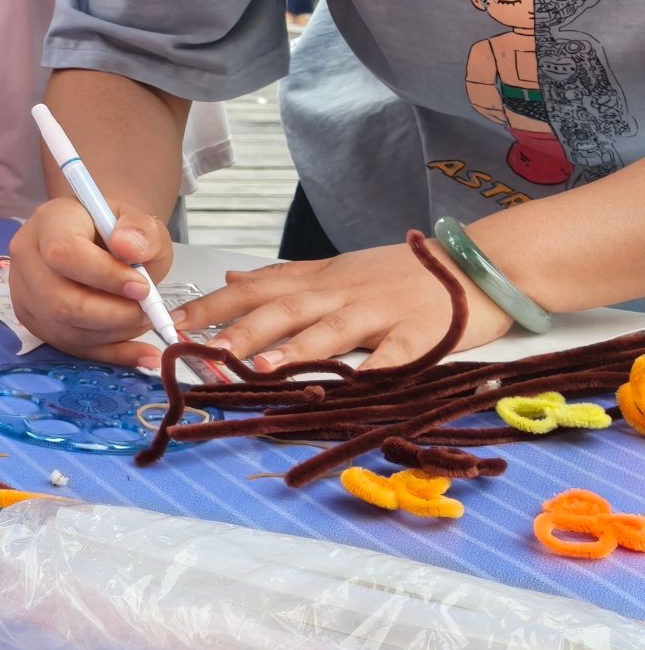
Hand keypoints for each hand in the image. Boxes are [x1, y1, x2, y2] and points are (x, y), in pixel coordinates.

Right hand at [9, 197, 175, 367]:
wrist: (100, 241)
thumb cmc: (117, 231)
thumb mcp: (139, 221)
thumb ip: (141, 230)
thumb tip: (128, 248)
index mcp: (48, 223)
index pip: (64, 254)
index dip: (104, 276)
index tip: (142, 287)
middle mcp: (27, 259)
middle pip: (59, 301)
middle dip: (112, 314)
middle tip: (147, 311)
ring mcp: (26, 295)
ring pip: (65, 329)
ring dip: (114, 333)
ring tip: (144, 320)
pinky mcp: (36, 322)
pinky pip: (73, 349)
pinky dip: (113, 354)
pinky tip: (142, 353)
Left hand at [173, 243, 512, 370]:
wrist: (475, 265)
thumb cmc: (400, 272)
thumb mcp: (334, 268)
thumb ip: (283, 277)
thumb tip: (231, 278)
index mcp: (318, 281)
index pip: (254, 291)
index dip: (212, 307)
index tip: (174, 325)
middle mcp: (342, 294)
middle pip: (285, 309)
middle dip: (241, 331)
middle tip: (205, 351)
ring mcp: (381, 314)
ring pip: (332, 330)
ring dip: (297, 348)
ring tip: (263, 367)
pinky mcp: (422, 334)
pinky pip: (397, 354)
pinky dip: (378, 369)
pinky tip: (357, 385)